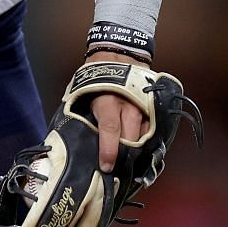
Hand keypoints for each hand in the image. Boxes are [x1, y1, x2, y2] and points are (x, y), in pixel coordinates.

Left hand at [86, 52, 145, 172]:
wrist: (119, 52)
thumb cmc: (96, 76)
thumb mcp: (84, 93)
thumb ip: (85, 114)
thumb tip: (75, 137)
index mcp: (107, 102)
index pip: (110, 130)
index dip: (108, 151)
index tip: (106, 167)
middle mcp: (128, 105)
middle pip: (131, 138)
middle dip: (126, 157)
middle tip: (119, 173)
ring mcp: (143, 106)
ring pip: (144, 135)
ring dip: (137, 151)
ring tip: (131, 167)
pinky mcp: (152, 106)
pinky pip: (151, 128)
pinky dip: (147, 140)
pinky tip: (142, 151)